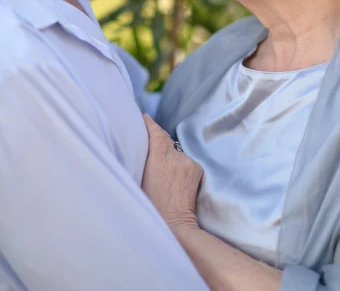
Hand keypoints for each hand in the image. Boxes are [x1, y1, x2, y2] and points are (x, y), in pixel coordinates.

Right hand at [142, 114, 202, 231]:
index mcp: (159, 159)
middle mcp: (176, 157)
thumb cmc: (150, 205)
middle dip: (158, 143)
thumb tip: (144, 144)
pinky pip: (185, 161)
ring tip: (163, 174)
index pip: (156, 133)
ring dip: (170, 157)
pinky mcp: (197, 168)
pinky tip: (174, 179)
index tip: (144, 117)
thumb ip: (143, 159)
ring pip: (176, 152)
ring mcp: (189, 162)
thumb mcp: (139, 180)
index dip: (149, 123)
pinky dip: (179, 165)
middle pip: (166, 142)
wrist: (174, 225)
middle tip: (149, 148)